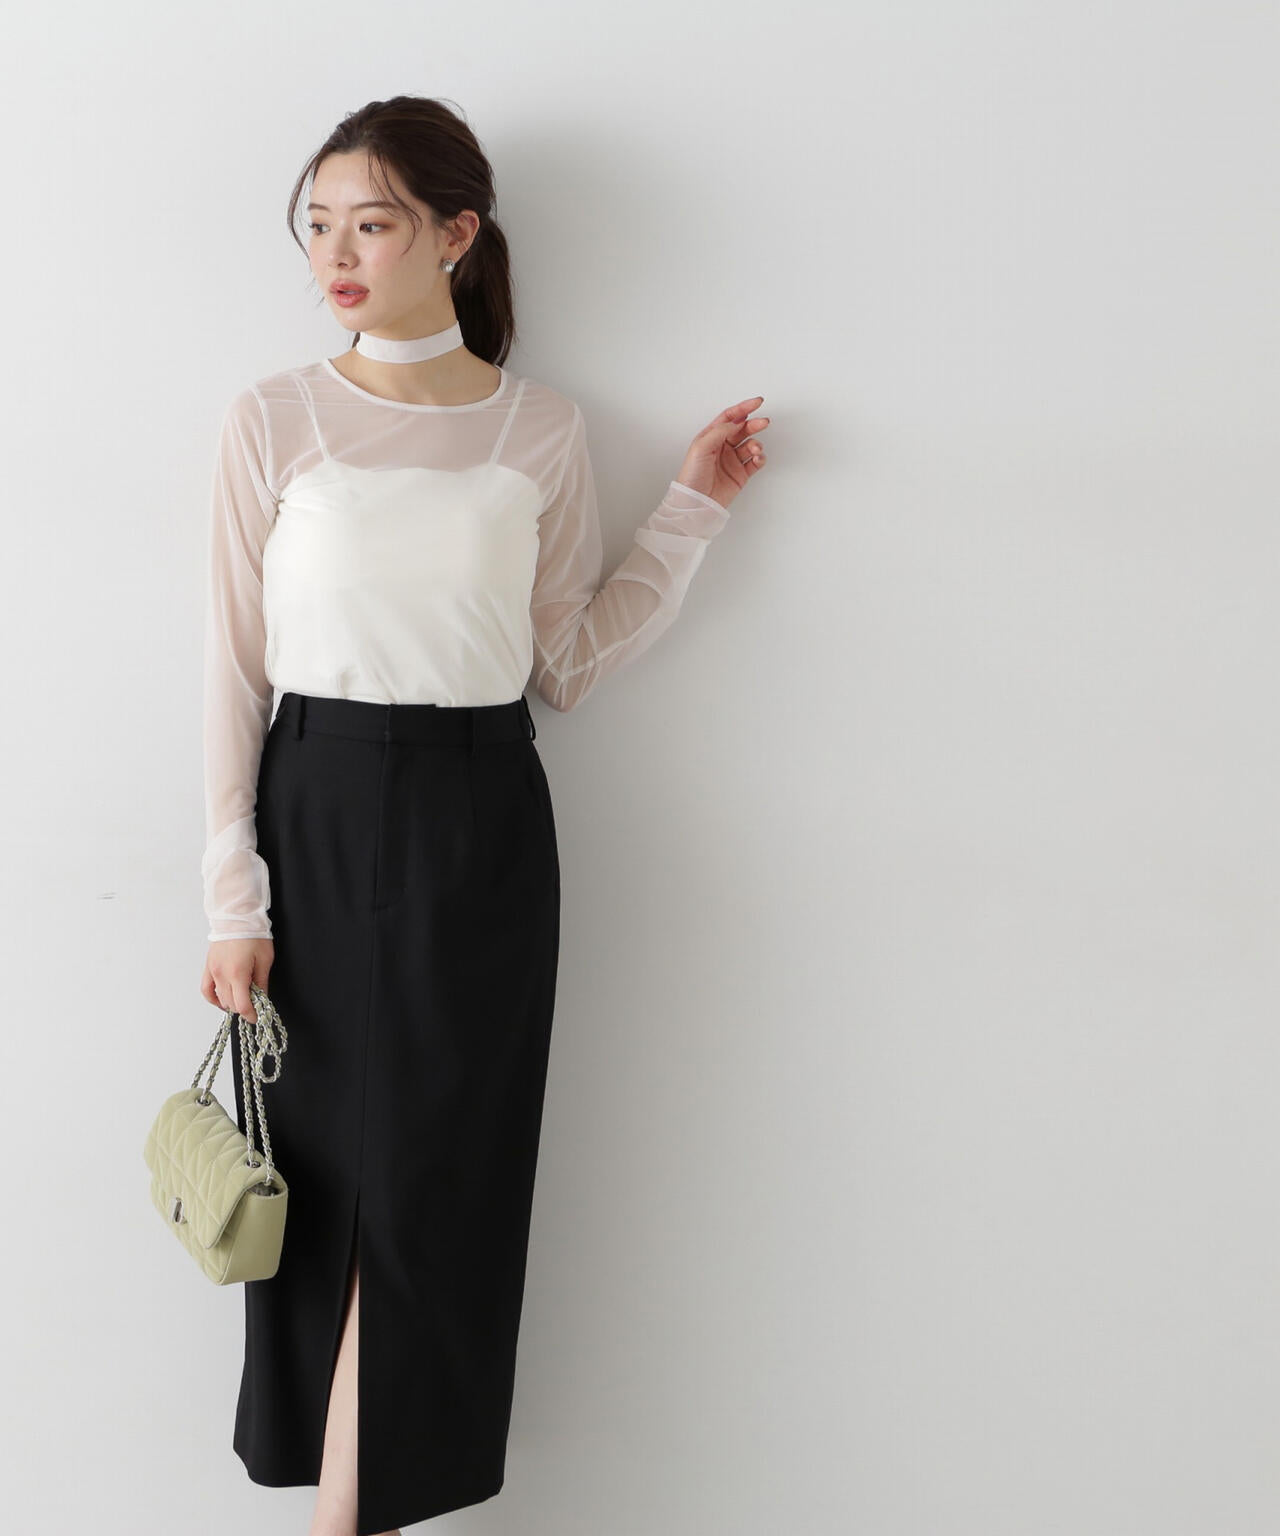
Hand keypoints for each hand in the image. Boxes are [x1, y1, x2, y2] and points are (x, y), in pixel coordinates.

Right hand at [202, 938, 274, 1022]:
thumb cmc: (253, 934)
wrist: (236, 917)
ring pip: (220, 999)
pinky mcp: (208, 967)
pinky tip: (223, 1000)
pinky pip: (206, 990)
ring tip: (243, 998)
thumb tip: (262, 999)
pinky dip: (214, 999)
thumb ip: (262, 982)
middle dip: (244, 1008)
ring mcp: (212, 971)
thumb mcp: (265, 959)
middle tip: (255, 1004)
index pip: (242, 1005)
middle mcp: (222, 975)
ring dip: (232, 1003)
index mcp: (237, 973)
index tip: (258, 1017)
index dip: (251, 1015)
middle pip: (231, 1004)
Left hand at [675, 395, 768, 510]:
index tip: (757, 402)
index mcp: (711, 437)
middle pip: (743, 429)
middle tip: (763, 422)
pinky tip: (758, 458)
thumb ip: (720, 431)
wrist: (696, 502)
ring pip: (751, 444)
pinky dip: (760, 458)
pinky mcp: (741, 474)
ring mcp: (732, 461)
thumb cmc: (692, 476)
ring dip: (756, 443)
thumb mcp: (701, 447)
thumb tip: (736, 422)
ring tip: (755, 448)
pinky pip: (755, 462)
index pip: (730, 417)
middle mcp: (722, 447)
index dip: (744, 408)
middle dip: (754, 424)